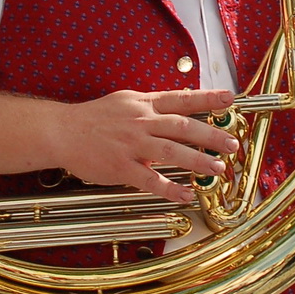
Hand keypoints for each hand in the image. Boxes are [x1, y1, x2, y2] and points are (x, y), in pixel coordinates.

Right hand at [46, 88, 238, 205]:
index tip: (229, 99)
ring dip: (197, 161)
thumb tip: (180, 111)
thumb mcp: (126, 102)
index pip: (181, 98)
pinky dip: (169, 188)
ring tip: (217, 169)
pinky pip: (150, 180)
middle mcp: (141, 122)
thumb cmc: (95, 118)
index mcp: (144, 105)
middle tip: (232, 144)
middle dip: (211, 135)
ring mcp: (131, 145)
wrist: (62, 131)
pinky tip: (185, 195)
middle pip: (182, 126)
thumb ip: (152, 108)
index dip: (207, 98)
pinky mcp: (120, 167)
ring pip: (171, 152)